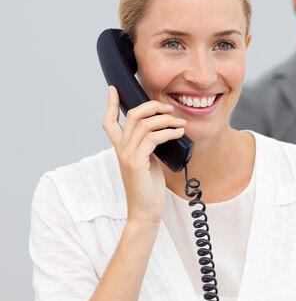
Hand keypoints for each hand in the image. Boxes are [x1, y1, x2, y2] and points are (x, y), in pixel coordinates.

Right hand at [103, 86, 185, 224]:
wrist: (146, 211)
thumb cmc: (148, 188)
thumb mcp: (148, 162)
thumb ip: (149, 146)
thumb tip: (162, 131)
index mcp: (122, 148)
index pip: (109, 122)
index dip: (110, 104)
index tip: (113, 89)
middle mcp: (121, 149)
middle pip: (132, 115)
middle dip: (152, 106)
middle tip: (169, 108)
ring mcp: (128, 155)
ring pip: (145, 124)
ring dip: (166, 119)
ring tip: (181, 123)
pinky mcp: (136, 162)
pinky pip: (153, 138)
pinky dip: (168, 132)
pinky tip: (178, 133)